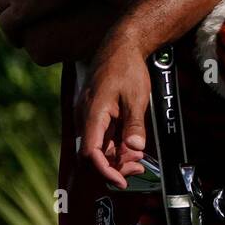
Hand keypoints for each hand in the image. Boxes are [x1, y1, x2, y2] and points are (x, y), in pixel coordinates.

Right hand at [79, 35, 149, 186]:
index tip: (121, 180)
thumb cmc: (127, 68)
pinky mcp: (95, 112)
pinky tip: (131, 146)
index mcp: (92, 113)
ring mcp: (88, 114)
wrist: (121, 45)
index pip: (91, 152)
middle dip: (114, 165)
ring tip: (138, 158)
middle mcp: (85, 116)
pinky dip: (115, 143)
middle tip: (137, 169)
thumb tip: (134, 149)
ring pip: (99, 145)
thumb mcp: (136, 98)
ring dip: (116, 155)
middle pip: (94, 153)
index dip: (105, 170)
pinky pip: (102, 135)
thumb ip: (134, 125)